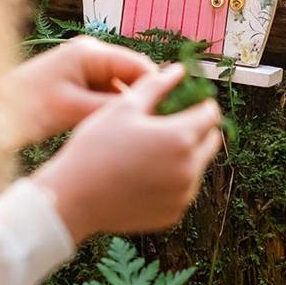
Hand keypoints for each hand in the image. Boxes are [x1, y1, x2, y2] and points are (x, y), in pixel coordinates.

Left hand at [13, 37, 155, 142]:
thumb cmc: (28, 107)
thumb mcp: (74, 109)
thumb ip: (112, 107)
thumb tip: (147, 110)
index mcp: (90, 52)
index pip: (138, 65)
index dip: (156, 88)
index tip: (166, 116)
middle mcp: (91, 53)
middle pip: (131, 75)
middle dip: (140, 99)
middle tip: (153, 129)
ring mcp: (84, 67)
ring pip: (119, 88)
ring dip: (124, 108)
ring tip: (133, 135)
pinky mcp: (77, 81)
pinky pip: (104, 94)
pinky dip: (109, 111)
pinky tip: (113, 133)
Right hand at [31, 63, 222, 242]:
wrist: (74, 198)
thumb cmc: (96, 146)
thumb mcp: (124, 107)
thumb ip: (156, 85)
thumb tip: (179, 70)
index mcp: (180, 138)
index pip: (211, 114)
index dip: (201, 101)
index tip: (185, 98)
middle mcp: (189, 169)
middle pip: (212, 140)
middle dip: (198, 127)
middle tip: (171, 120)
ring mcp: (182, 195)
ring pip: (198, 165)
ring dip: (187, 152)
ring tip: (152, 147)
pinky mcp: (172, 214)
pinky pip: (184, 188)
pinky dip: (174, 177)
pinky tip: (146, 171)